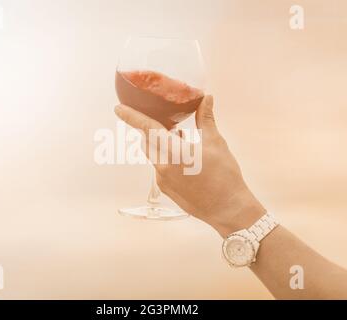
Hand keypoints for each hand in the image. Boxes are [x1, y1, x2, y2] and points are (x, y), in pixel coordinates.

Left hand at [115, 95, 264, 235]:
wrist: (228, 209)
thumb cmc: (225, 176)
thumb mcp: (216, 143)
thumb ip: (205, 119)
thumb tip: (206, 98)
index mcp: (174, 153)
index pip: (147, 129)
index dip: (131, 117)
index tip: (118, 108)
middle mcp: (163, 167)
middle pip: (147, 142)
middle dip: (150, 129)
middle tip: (163, 120)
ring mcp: (162, 181)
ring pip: (153, 155)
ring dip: (160, 143)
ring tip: (179, 137)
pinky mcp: (166, 190)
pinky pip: (159, 168)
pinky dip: (165, 158)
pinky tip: (182, 157)